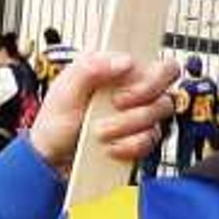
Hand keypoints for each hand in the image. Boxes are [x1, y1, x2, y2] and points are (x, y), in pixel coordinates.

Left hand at [26, 51, 172, 175]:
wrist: (53, 158)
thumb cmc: (55, 120)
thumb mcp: (65, 87)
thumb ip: (91, 67)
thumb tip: (126, 60)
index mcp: (117, 71)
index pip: (158, 66)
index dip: (152, 79)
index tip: (122, 93)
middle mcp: (133, 92)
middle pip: (166, 93)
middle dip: (141, 105)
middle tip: (116, 108)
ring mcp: (138, 117)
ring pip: (157, 119)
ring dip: (126, 126)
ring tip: (100, 131)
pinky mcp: (139, 140)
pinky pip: (149, 142)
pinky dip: (127, 145)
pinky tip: (109, 146)